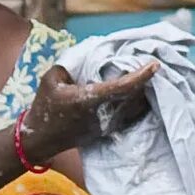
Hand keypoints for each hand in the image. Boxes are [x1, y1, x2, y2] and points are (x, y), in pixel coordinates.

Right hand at [19, 61, 155, 164]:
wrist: (41, 138)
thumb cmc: (44, 107)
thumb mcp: (51, 79)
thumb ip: (70, 65)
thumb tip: (89, 56)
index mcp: (89, 100)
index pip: (122, 87)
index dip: (141, 76)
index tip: (154, 64)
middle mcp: (103, 114)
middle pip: (134, 96)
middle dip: (146, 80)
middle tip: (154, 63)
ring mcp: (107, 124)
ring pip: (135, 107)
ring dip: (144, 91)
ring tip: (149, 75)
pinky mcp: (107, 129)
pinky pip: (130, 114)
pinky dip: (137, 101)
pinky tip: (140, 91)